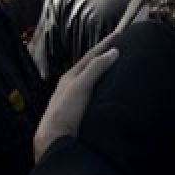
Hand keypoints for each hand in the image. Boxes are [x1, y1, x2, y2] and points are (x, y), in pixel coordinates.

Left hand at [33, 36, 119, 161]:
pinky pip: (95, 95)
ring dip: (104, 73)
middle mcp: (72, 86)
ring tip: (118, 68)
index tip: (120, 34)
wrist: (55, 141)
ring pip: (92, 81)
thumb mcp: (80, 86)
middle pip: (90, 67)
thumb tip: (113, 52)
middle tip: (120, 48)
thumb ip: (95, 68)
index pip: (91, 55)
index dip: (105, 44)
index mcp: (71, 77)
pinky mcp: (80, 113)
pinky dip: (104, 89)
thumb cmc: (65, 112)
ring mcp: (75, 100)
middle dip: (104, 56)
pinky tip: (110, 93)